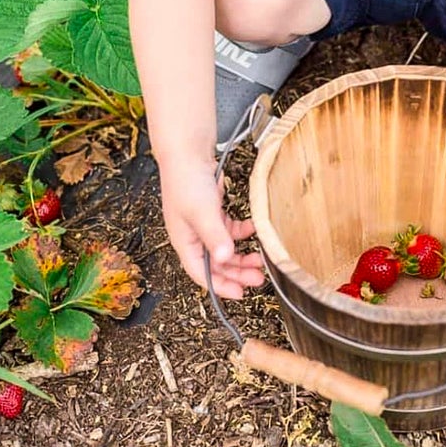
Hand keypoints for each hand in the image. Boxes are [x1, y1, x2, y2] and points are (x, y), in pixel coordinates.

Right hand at [158, 158, 264, 298]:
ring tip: (260, 259)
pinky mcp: (213, 212)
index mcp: (184, 242)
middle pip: (216, 265)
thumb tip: (225, 259)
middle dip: (237, 273)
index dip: (221, 286)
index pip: (201, 274)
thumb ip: (215, 236)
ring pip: (225, 249)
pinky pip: (230, 230)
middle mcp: (193, 237)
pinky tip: (254, 229)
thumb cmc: (187, 181)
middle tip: (259, 278)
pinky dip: (243, 232)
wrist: (188, 153)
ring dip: (242, 256)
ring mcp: (204, 225)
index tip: (241, 293)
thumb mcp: (202, 212)